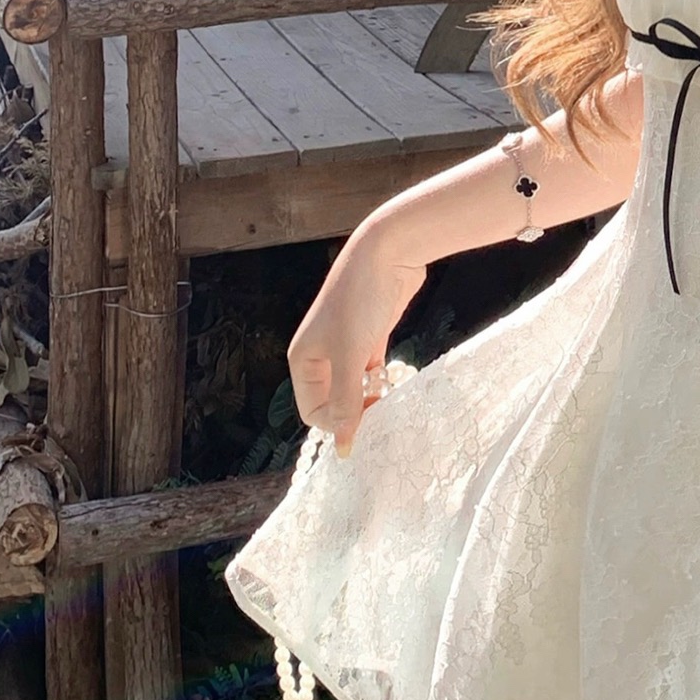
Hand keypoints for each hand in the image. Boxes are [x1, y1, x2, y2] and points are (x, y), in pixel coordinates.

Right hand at [286, 225, 425, 454]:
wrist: (387, 252)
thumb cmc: (360, 300)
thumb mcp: (350, 355)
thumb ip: (345, 401)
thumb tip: (342, 447)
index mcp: (303, 359)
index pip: (313, 411)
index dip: (338, 423)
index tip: (368, 423)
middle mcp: (320, 353)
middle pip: (334, 400)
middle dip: (356, 412)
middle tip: (384, 413)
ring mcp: (346, 344)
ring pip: (355, 386)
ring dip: (372, 397)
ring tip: (392, 399)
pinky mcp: (370, 335)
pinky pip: (371, 371)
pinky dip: (382, 380)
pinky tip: (396, 381)